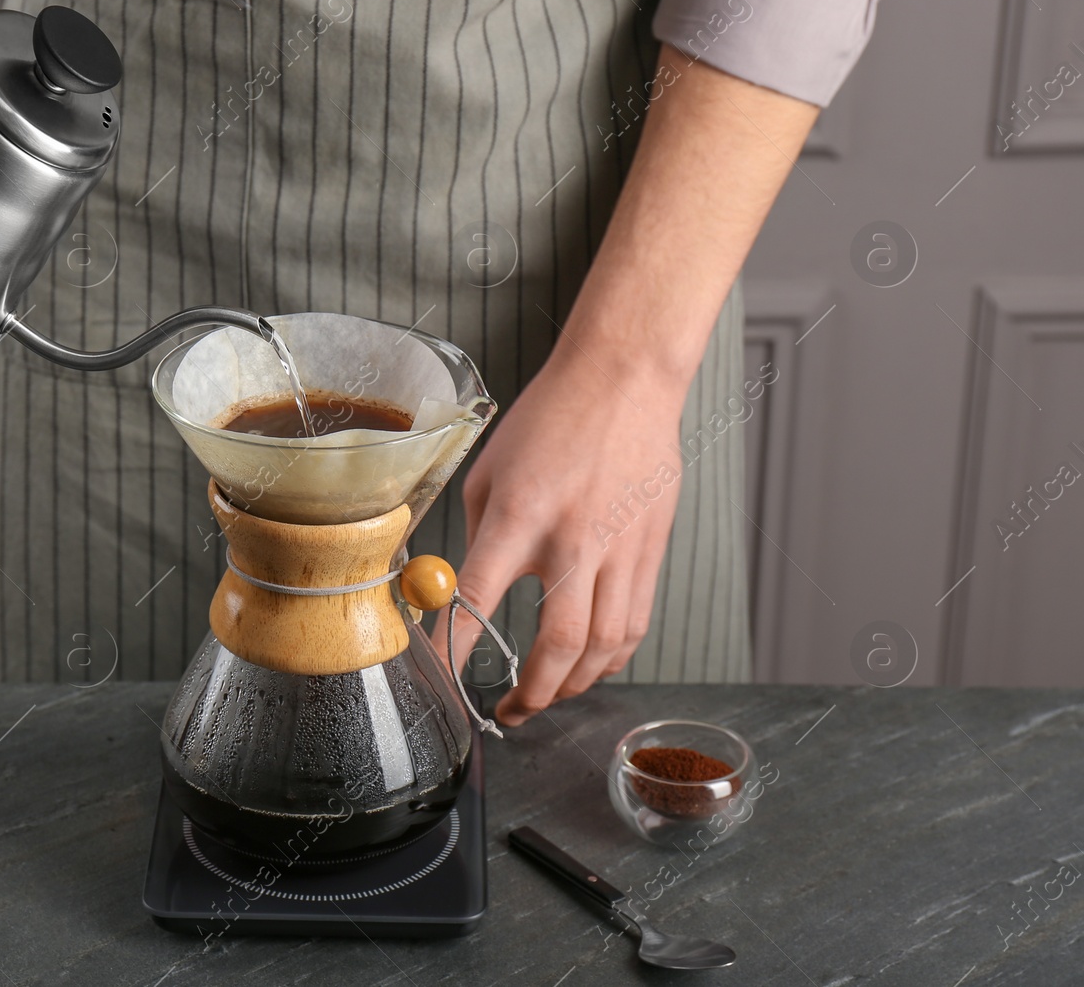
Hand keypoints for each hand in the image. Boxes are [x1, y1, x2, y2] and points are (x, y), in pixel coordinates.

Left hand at [436, 336, 689, 725]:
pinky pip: (635, 623)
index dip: (455, 648)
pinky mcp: (651, 550)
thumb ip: (479, 537)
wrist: (624, 381)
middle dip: (533, 693)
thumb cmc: (550, 419)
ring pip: (605, 646)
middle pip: (558, 643)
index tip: (441, 682)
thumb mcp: (489, 472)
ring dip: (574, 687)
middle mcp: (574, 538)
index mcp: (520, 513)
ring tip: (548, 697)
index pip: (479, 597)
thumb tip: (462, 591)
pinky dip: (612, 658)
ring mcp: (620, 548)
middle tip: (509, 711)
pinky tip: (591, 666)